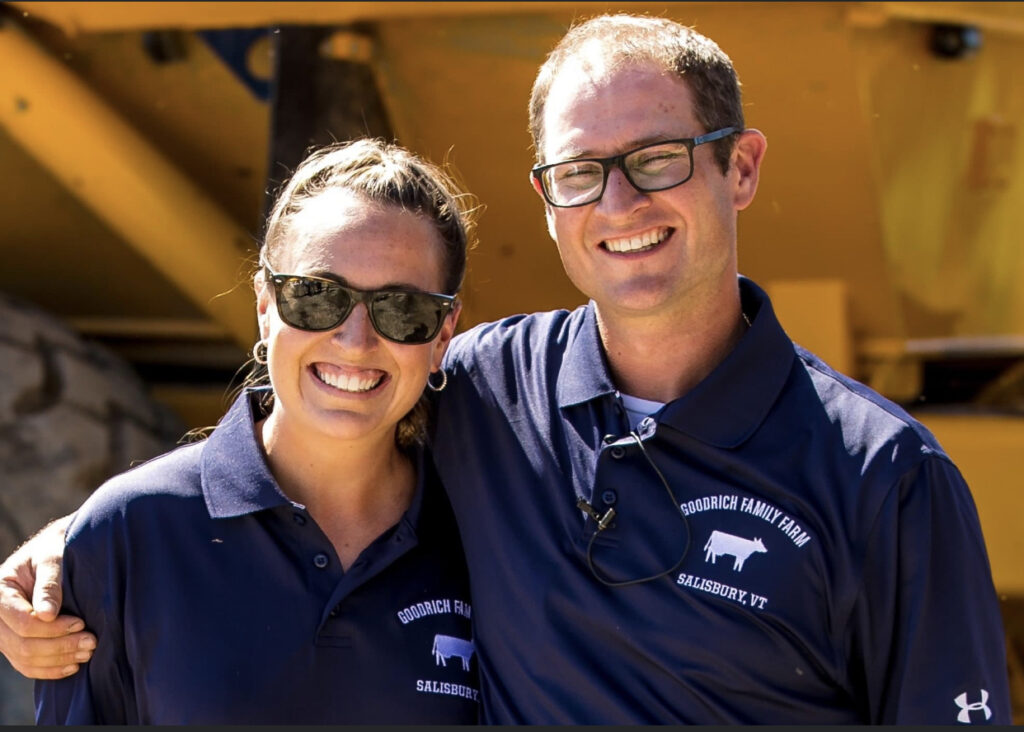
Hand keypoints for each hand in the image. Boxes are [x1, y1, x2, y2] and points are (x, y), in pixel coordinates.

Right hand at [0, 515, 94, 678]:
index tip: (81, 622)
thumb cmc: (56, 547)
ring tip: (88, 652)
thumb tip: (47, 615)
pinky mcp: (18, 641)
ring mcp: (5, 630)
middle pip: (22, 644)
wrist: (59, 550)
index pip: (22, 621)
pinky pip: (27, 664)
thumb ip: (50, 583)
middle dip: (59, 647)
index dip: (52, 628)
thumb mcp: (53, 557)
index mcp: (1, 589)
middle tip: (92, 642)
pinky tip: (73, 666)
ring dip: (58, 660)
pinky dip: (50, 669)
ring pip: (25, 658)